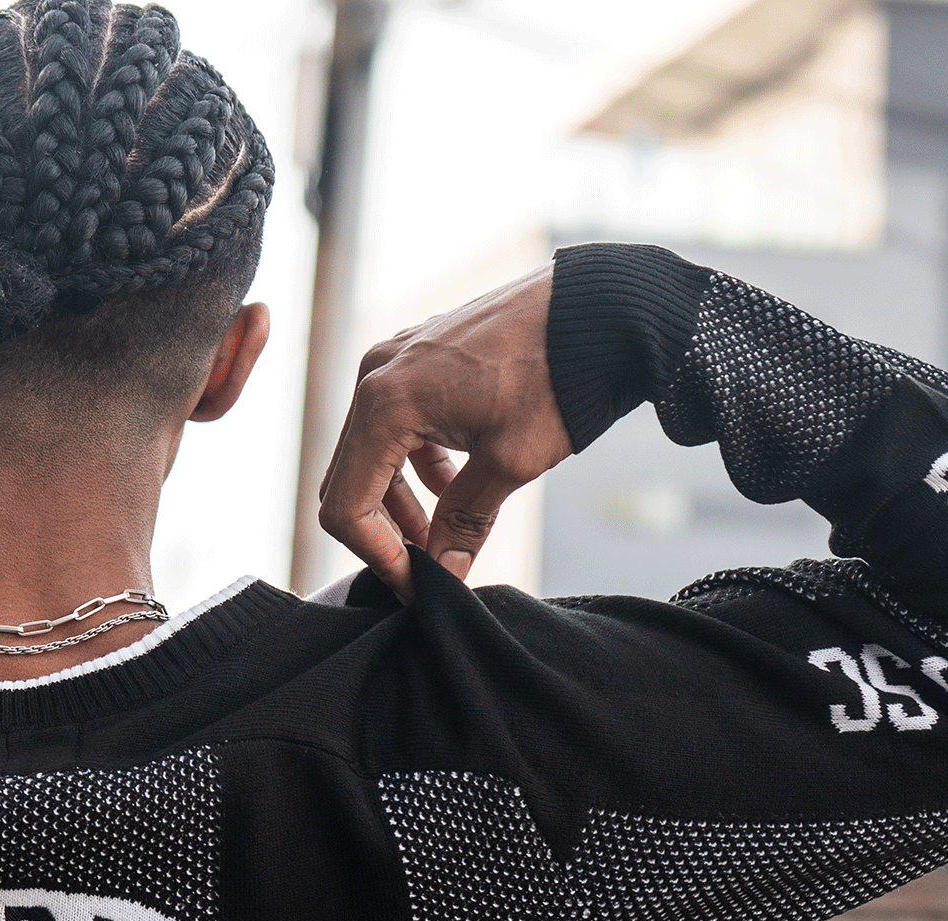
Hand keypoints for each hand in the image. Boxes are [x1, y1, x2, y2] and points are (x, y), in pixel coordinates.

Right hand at [318, 265, 571, 599]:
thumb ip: (463, 524)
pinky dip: (412, 464)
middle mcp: (376, 375)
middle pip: (348, 480)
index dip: (377, 556)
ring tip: (442, 532)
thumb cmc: (556, 378)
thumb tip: (443, 576)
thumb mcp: (508, 463)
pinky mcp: (417, 354)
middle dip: (383, 532)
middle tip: (427, 565)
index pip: (346, 507)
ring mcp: (395, 359)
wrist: (601, 309)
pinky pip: (393, 424)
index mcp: (386, 404)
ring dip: (398, 501)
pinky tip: (453, 483)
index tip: (415, 583)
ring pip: (368, 453)